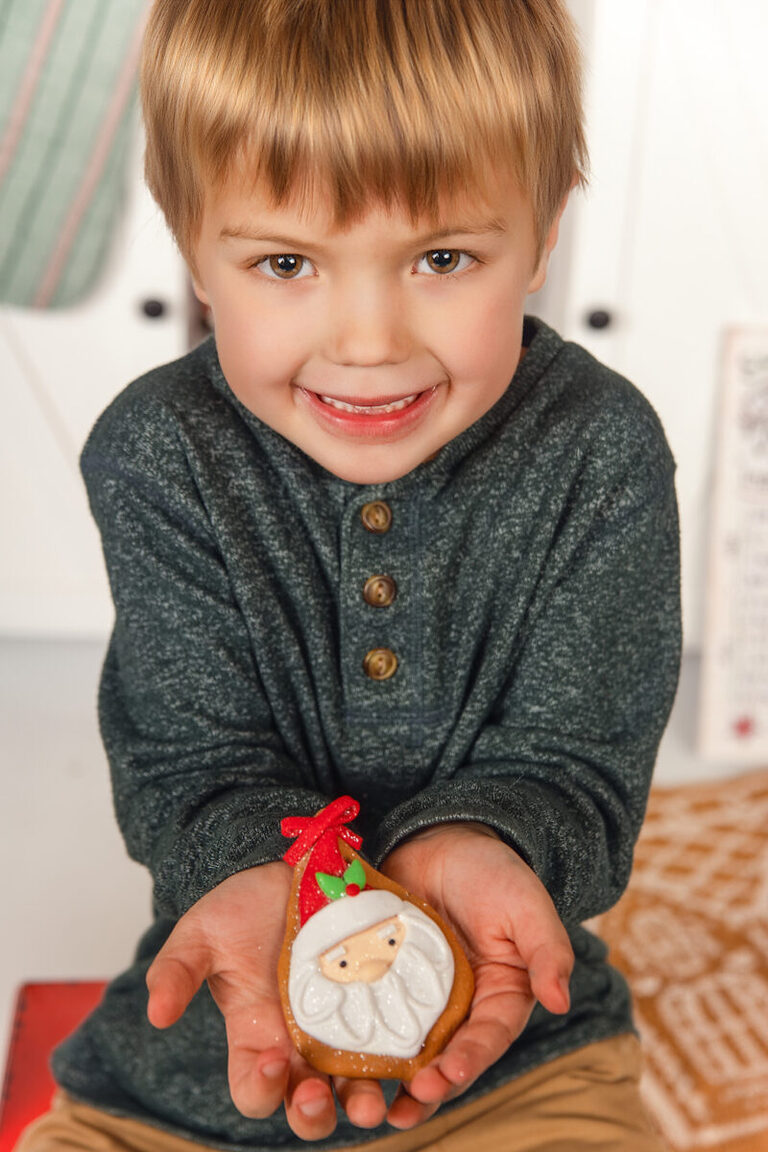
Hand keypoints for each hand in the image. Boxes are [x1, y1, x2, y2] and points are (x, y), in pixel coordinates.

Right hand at [145, 863, 389, 1139]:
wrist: (293, 866)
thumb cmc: (242, 905)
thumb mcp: (202, 933)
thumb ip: (176, 971)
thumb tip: (157, 1015)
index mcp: (254, 1039)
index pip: (255, 1090)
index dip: (262, 1089)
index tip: (274, 1059)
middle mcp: (300, 1046)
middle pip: (308, 1106)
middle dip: (316, 1115)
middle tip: (323, 1098)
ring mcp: (342, 1027)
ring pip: (356, 1087)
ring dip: (365, 1102)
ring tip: (375, 1100)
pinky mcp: (380, 1001)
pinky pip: (394, 1041)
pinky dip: (403, 1059)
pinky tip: (414, 1059)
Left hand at [380, 823, 572, 1127]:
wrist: (442, 839)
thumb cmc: (493, 873)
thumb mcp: (526, 905)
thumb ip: (547, 950)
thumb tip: (560, 999)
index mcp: (496, 999)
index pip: (486, 1038)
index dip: (469, 1058)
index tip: (449, 1073)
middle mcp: (455, 1009)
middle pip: (442, 1059)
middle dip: (427, 1087)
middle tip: (408, 1101)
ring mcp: (413, 997)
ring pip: (401, 1048)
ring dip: (385, 1078)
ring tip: (368, 1103)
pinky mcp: (378, 979)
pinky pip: (364, 1011)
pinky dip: (351, 1037)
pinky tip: (331, 1056)